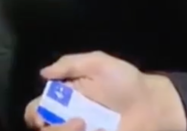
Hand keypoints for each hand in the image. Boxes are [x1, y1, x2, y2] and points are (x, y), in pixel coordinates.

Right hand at [23, 51, 186, 130]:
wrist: (152, 105)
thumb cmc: (125, 81)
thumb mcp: (98, 63)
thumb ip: (70, 64)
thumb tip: (43, 73)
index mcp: (64, 98)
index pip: (35, 110)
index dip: (34, 115)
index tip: (44, 116)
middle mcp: (67, 119)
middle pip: (43, 130)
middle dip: (54, 130)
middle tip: (78, 124)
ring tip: (87, 127)